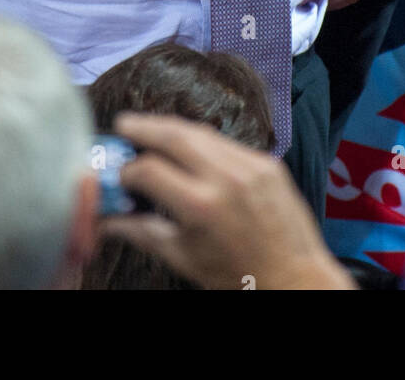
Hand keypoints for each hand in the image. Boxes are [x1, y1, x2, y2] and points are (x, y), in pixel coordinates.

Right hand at [101, 113, 353, 290]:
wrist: (296, 280)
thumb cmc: (239, 277)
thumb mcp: (185, 259)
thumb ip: (143, 233)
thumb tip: (108, 221)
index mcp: (201, 206)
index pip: (149, 170)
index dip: (128, 169)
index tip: (119, 173)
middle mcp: (225, 178)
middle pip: (173, 135)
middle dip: (144, 126)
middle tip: (124, 124)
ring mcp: (250, 166)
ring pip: (200, 131)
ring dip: (172, 127)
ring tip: (151, 128)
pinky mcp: (267, 162)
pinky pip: (226, 142)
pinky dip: (203, 139)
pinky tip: (190, 145)